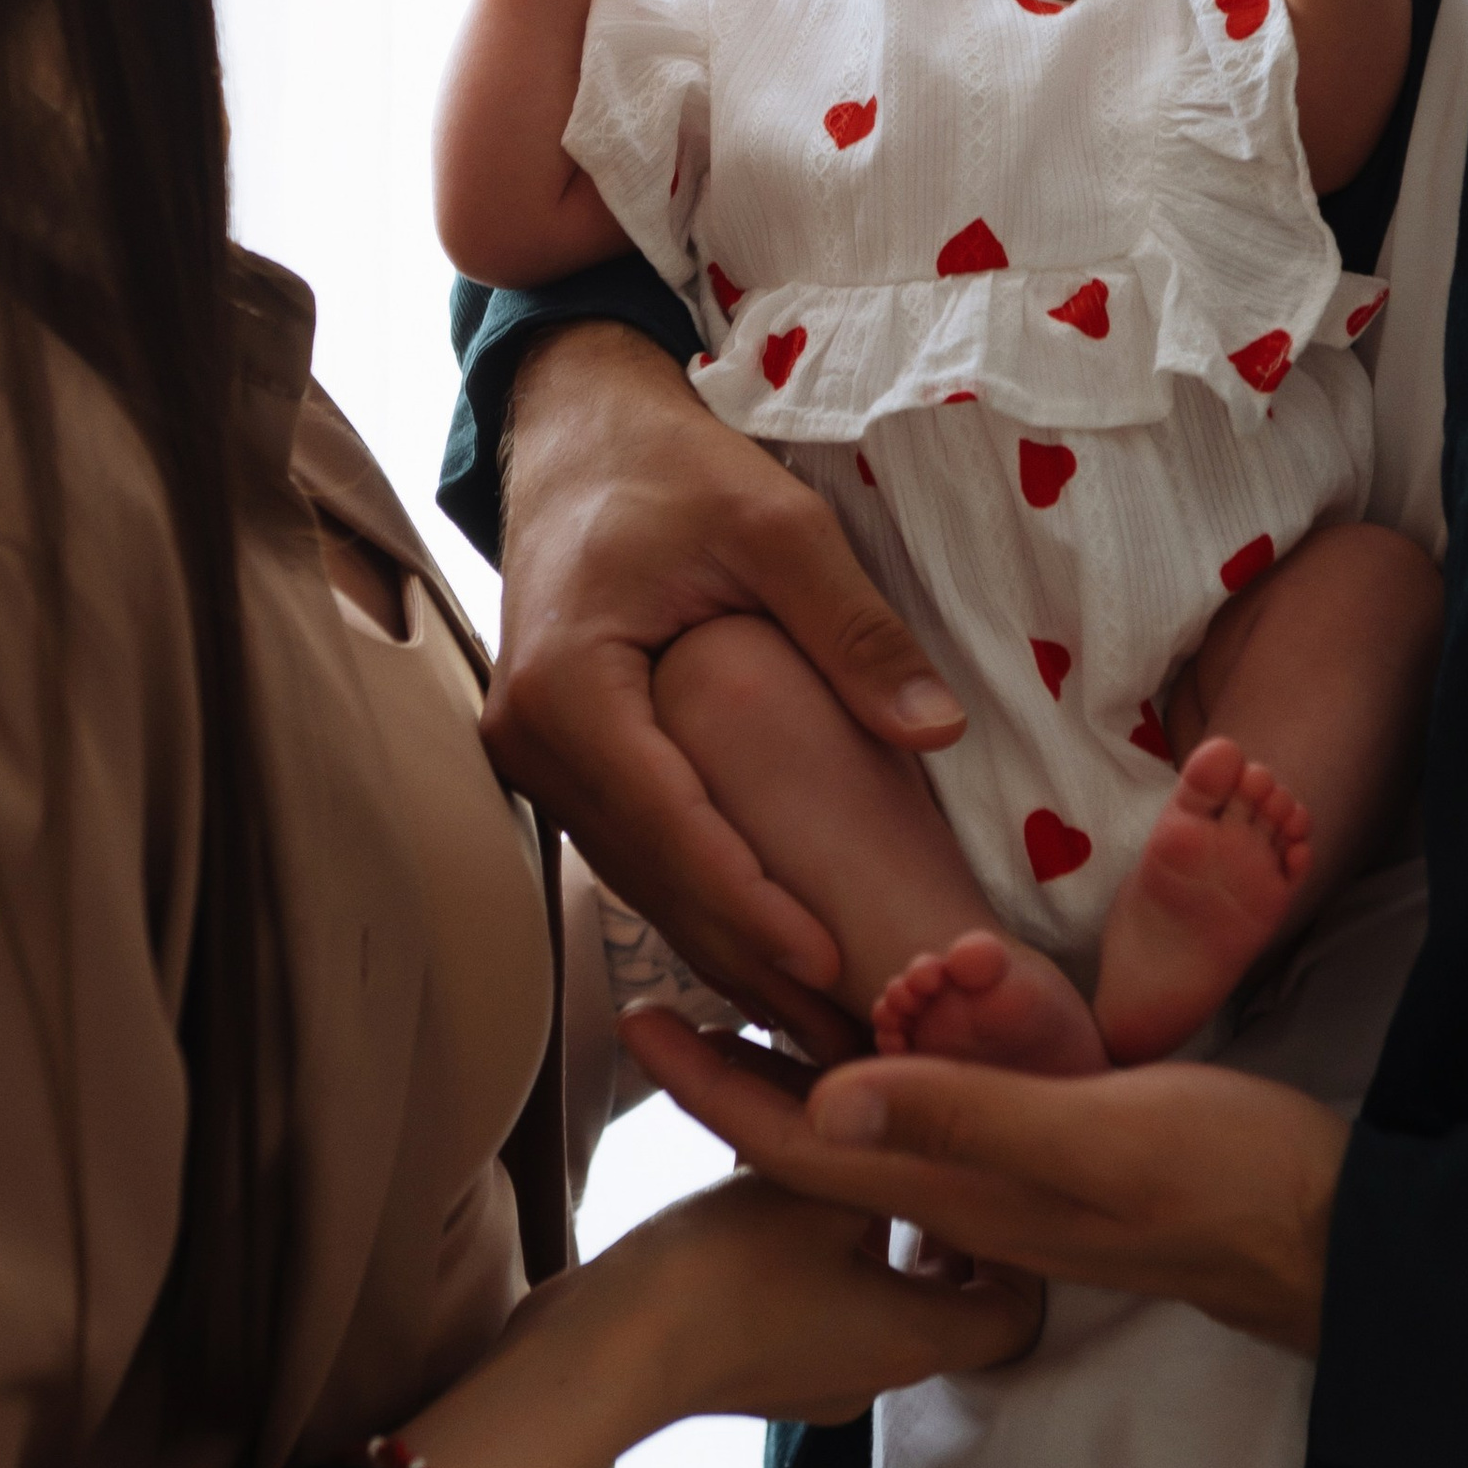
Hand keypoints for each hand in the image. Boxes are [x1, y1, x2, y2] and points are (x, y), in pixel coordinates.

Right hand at [485, 325, 966, 1055]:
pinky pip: (637, 850)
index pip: (671, 829)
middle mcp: (531, 743)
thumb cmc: (671, 467)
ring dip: (729, 950)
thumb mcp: (774, 528)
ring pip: (642, 880)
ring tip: (825, 1022)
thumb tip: (936, 733)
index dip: (752, 906)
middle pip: (654, 879)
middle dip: (751, 962)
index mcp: (569, 689)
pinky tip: (772, 953)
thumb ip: (853, 631)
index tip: (830, 963)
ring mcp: (536, 760)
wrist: (578, 429)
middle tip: (848, 1038)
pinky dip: (705, 901)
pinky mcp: (562, 760)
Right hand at [577, 1169, 1041, 1430]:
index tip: (992, 1186)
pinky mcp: (756, 1371)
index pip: (1016, 1316)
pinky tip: (784, 1198)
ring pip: (877, 1303)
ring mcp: (812, 1382)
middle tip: (928, 1161)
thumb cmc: (727, 1270)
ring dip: (875, 1240)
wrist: (608, 1352)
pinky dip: (822, 1258)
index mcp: (915, 1339)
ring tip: (850, 1165)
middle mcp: (875, 1373)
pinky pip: (818, 1310)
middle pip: (947, 1308)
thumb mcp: (817, 1185)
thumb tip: (912, 1108)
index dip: (1021, 1253)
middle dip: (941, 1233)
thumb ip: (876, 1147)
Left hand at [623, 1010, 1347, 1356]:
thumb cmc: (1216, 1178)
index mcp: (955, 1188)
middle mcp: (961, 1196)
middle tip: (666, 999)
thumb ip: (964, 1118)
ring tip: (749, 1008)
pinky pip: (931, 1124)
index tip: (637, 1024)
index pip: (799, 1142)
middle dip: (735, 1079)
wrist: (1322, 1230)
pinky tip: (891, 1042)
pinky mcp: (1051, 1164)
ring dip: (800, 1076)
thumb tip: (823, 1096)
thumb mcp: (1091, 1138)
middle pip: (816, 1141)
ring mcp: (1006, 1187)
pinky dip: (883, 1076)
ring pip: (870, 1135)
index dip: (715, 1088)